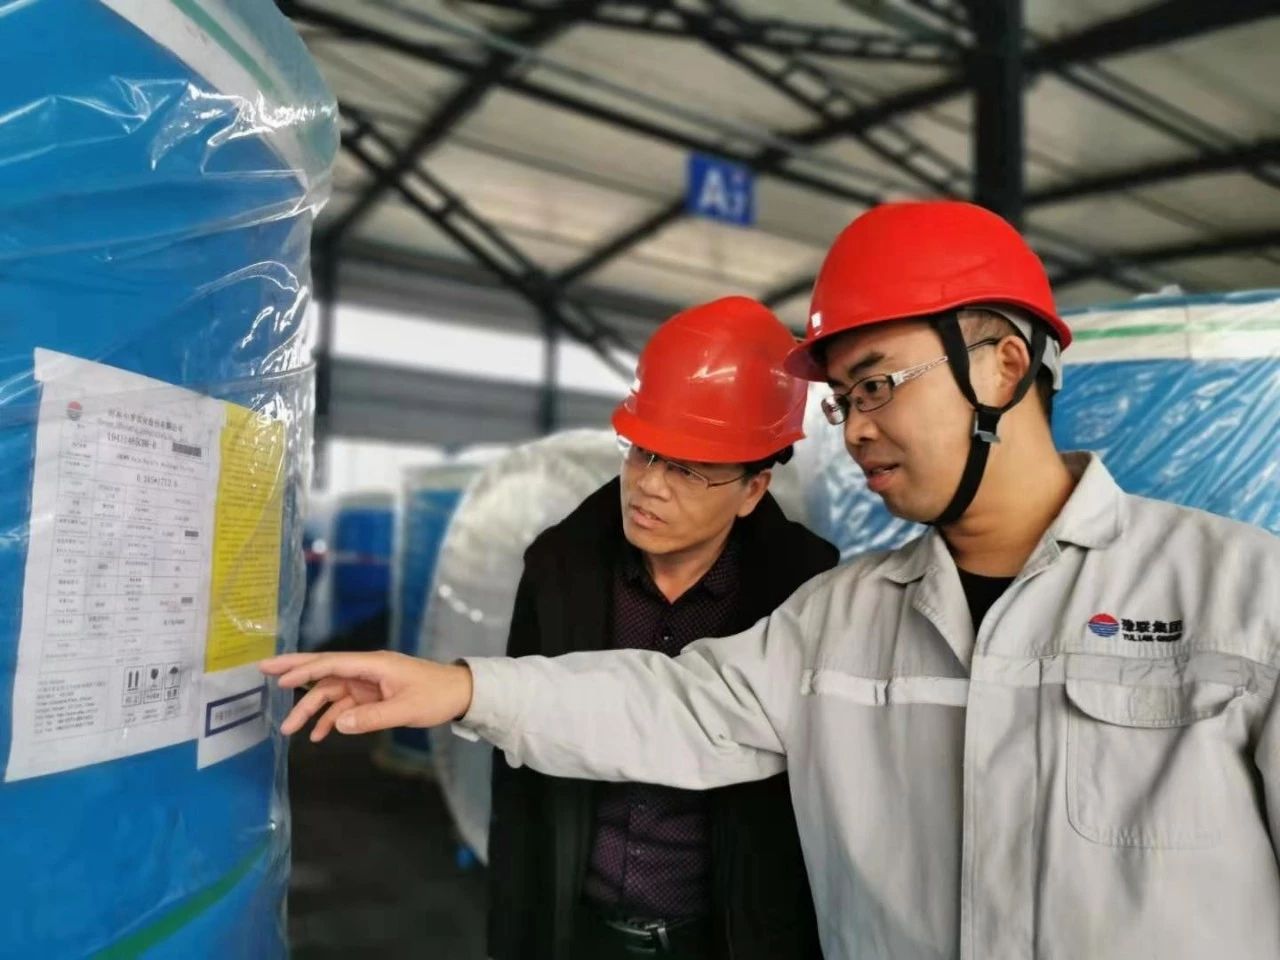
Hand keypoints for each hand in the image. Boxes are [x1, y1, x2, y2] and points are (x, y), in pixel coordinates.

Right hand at [258, 651, 473, 741]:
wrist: (459, 694)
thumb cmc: (436, 696)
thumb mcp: (405, 709)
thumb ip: (372, 718)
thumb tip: (338, 724)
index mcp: (374, 665)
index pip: (332, 663)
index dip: (304, 669)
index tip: (279, 677)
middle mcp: (366, 670)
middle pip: (325, 671)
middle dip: (295, 673)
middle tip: (264, 673)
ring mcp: (368, 683)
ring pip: (331, 692)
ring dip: (311, 709)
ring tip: (289, 730)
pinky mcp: (373, 695)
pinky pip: (345, 705)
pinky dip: (331, 719)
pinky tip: (318, 735)